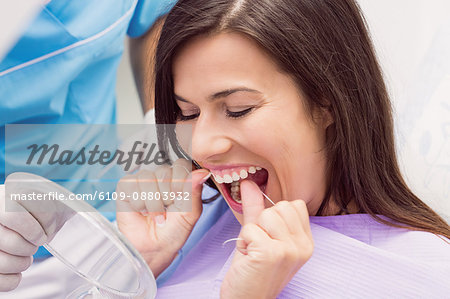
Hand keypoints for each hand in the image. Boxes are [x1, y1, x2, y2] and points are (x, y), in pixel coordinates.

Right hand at [0, 173, 72, 291]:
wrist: (1, 213)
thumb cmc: (27, 206)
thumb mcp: (40, 196)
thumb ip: (53, 200)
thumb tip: (93, 207)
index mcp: (3, 198)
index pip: (15, 215)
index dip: (37, 227)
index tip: (45, 232)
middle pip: (12, 243)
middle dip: (30, 246)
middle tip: (35, 242)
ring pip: (3, 263)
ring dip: (22, 263)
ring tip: (26, 253)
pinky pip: (0, 282)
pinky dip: (13, 280)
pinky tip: (17, 269)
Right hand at [116, 159, 209, 276]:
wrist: (153, 248)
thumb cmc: (174, 230)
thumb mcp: (190, 213)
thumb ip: (194, 191)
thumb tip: (203, 172)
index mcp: (180, 178)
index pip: (181, 164)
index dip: (180, 182)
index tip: (179, 198)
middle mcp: (161, 175)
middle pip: (164, 171)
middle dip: (166, 196)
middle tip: (166, 210)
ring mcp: (143, 179)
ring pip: (147, 179)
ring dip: (153, 204)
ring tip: (155, 215)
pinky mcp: (126, 186)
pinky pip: (131, 185)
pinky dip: (138, 204)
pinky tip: (141, 211)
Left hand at [220, 180, 313, 298]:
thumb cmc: (253, 269)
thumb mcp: (258, 235)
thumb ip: (256, 207)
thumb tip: (248, 182)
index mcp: (306, 241)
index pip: (294, 204)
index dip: (274, 216)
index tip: (268, 236)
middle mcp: (304, 246)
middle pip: (280, 206)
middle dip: (262, 223)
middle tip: (259, 246)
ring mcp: (290, 250)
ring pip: (265, 215)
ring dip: (251, 232)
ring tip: (253, 252)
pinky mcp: (272, 253)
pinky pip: (250, 228)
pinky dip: (243, 242)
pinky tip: (249, 258)